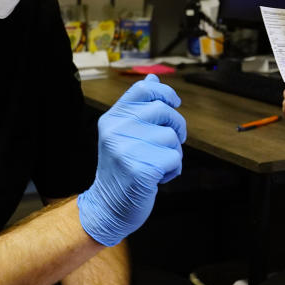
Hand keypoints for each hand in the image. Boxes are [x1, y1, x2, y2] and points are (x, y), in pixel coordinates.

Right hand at [78, 74, 186, 245]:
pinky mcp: (139, 170)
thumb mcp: (125, 133)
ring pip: (172, 137)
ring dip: (173, 153)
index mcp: (112, 118)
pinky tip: (157, 178)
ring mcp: (126, 150)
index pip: (144, 89)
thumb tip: (153, 77)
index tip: (174, 103)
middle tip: (172, 143)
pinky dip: (173, 171)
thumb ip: (139, 107)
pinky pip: (174, 159)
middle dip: (177, 126)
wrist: (108, 207)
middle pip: (164, 110)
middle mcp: (116, 130)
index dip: (165, 92)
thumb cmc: (122, 168)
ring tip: (156, 165)